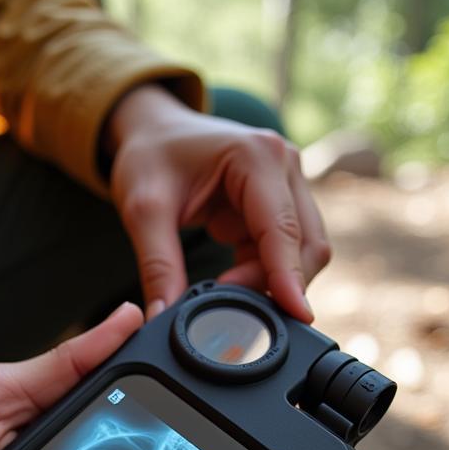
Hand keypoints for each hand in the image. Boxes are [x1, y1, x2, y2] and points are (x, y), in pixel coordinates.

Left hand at [105, 84, 330, 319]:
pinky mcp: (280, 204)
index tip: (296, 316)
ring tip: (220, 288)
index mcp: (257, 156)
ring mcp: (287, 183)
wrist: (152, 133)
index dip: (288, 277)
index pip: (283, 229)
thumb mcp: (142, 211)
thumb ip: (157, 265)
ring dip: (268, 280)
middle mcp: (284, 164)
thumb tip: (161, 316)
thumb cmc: (148, 158)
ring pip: (300, 252)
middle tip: (227, 306)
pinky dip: (261, 273)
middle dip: (276, 284)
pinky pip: (283, 252)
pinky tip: (228, 278)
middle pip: (306, 244)